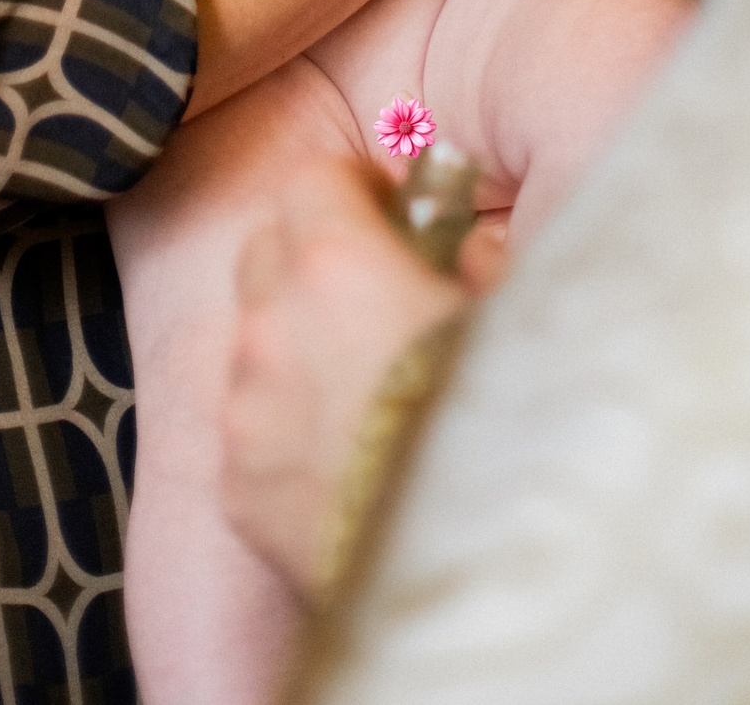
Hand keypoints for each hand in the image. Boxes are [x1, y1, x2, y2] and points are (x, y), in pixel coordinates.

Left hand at [224, 155, 466, 594]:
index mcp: (337, 264)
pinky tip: (347, 456)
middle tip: (372, 291)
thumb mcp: (510, 318)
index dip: (353, 189)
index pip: (313, 179)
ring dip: (298, 347)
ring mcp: (247, 412)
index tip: (386, 212)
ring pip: (257, 344)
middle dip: (312, 258)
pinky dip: (288, 428)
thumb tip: (469, 244)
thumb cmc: (504, 425)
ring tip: (366, 386)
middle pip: (266, 252)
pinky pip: (253, 429)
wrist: (476, 570)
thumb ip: (478, 261)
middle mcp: (273, 326)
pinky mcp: (240, 489)